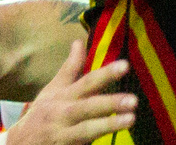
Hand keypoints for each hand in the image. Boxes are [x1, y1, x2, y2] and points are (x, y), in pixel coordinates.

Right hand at [2, 38, 134, 144]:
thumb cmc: (41, 114)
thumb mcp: (53, 90)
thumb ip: (70, 68)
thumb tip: (79, 41)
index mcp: (63, 97)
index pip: (87, 82)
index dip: (106, 74)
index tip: (126, 65)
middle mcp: (63, 115)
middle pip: (87, 108)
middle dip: (109, 103)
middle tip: (134, 100)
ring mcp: (62, 136)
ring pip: (85, 131)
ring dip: (108, 125)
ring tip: (131, 119)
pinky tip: (109, 143)